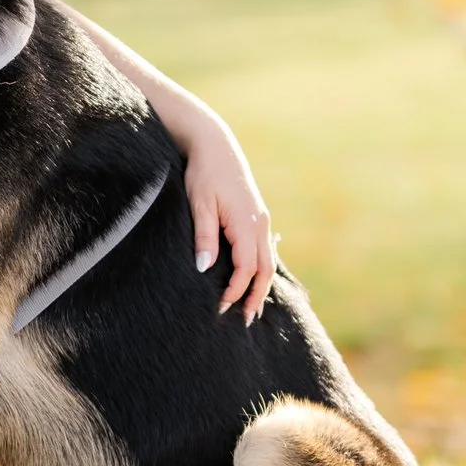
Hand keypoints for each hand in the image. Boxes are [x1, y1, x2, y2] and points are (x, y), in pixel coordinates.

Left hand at [183, 123, 276, 321]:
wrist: (215, 146)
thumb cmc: (202, 174)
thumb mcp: (199, 205)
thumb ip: (204, 237)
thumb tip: (205, 268)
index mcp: (246, 223)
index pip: (246, 268)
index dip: (235, 291)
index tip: (220, 307)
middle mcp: (259, 223)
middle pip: (264, 269)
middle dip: (256, 296)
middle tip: (246, 320)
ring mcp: (260, 219)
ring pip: (267, 260)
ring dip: (261, 284)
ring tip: (252, 306)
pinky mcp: (256, 215)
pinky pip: (263, 248)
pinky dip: (260, 268)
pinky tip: (254, 278)